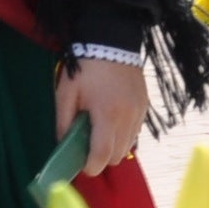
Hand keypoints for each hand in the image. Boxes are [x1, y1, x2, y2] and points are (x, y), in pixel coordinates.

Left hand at [55, 58, 147, 177]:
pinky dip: (123, 135)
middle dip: (102, 158)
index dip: (92, 166)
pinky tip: (112, 122)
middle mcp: (127, 117)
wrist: (111, 41)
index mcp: (106, 114)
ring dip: (114, 147)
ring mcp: (139, 112)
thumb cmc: (85, 68)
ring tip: (100, 133)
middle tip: (88, 147)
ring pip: (129, 146)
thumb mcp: (66, 92)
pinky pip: (135, 132)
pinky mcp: (145, 106)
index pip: (103, 154)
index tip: (82, 167)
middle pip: (118, 155)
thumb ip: (63, 121)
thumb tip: (64, 144)